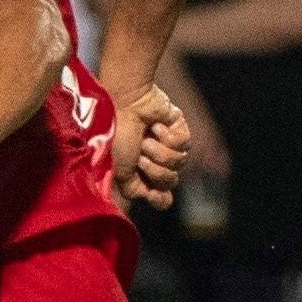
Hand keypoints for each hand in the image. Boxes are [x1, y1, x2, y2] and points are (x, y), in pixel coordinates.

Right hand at [110, 82, 188, 207]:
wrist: (125, 103)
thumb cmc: (117, 135)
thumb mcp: (120, 171)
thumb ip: (134, 190)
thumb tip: (152, 196)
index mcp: (141, 173)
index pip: (162, 197)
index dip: (159, 197)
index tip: (151, 192)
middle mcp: (155, 160)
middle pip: (171, 182)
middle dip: (155, 170)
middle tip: (140, 153)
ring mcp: (168, 145)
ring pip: (179, 163)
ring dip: (160, 151)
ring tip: (146, 138)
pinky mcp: (179, 128)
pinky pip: (184, 144)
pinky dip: (168, 136)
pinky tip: (156, 125)